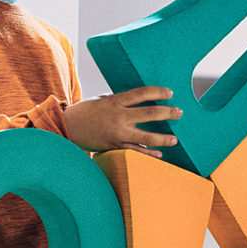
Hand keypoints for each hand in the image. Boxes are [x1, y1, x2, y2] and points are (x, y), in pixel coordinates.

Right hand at [64, 86, 181, 157]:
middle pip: (149, 113)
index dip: (158, 92)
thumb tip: (137, 99)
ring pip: (146, 137)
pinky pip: (135, 151)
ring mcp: (118, 133)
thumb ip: (119, 101)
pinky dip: (148, 153)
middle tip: (179, 112)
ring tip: (175, 139)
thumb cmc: (85, 111)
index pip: (142, 94)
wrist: (67, 127)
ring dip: (163, 138)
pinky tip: (160, 155)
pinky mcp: (115, 146)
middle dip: (167, 113)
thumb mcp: (102, 100)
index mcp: (116, 101)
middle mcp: (119, 117)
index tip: (170, 93)